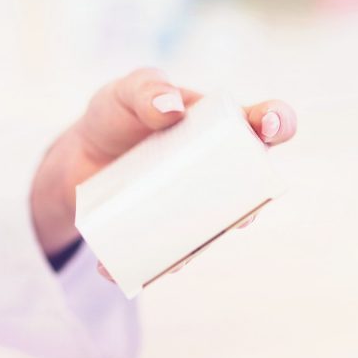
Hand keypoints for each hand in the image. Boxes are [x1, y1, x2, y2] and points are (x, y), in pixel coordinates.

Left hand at [30, 68, 296, 260]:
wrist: (80, 155)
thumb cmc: (118, 114)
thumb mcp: (126, 92)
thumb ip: (146, 88)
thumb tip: (170, 108)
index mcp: (223, 126)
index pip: (266, 121)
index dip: (277, 122)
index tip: (266, 125)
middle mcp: (222, 171)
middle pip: (253, 191)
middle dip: (252, 207)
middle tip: (239, 217)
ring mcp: (196, 206)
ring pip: (214, 233)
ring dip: (201, 248)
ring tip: (178, 256)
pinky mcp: (168, 232)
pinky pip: (169, 256)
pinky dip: (149, 266)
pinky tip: (124, 268)